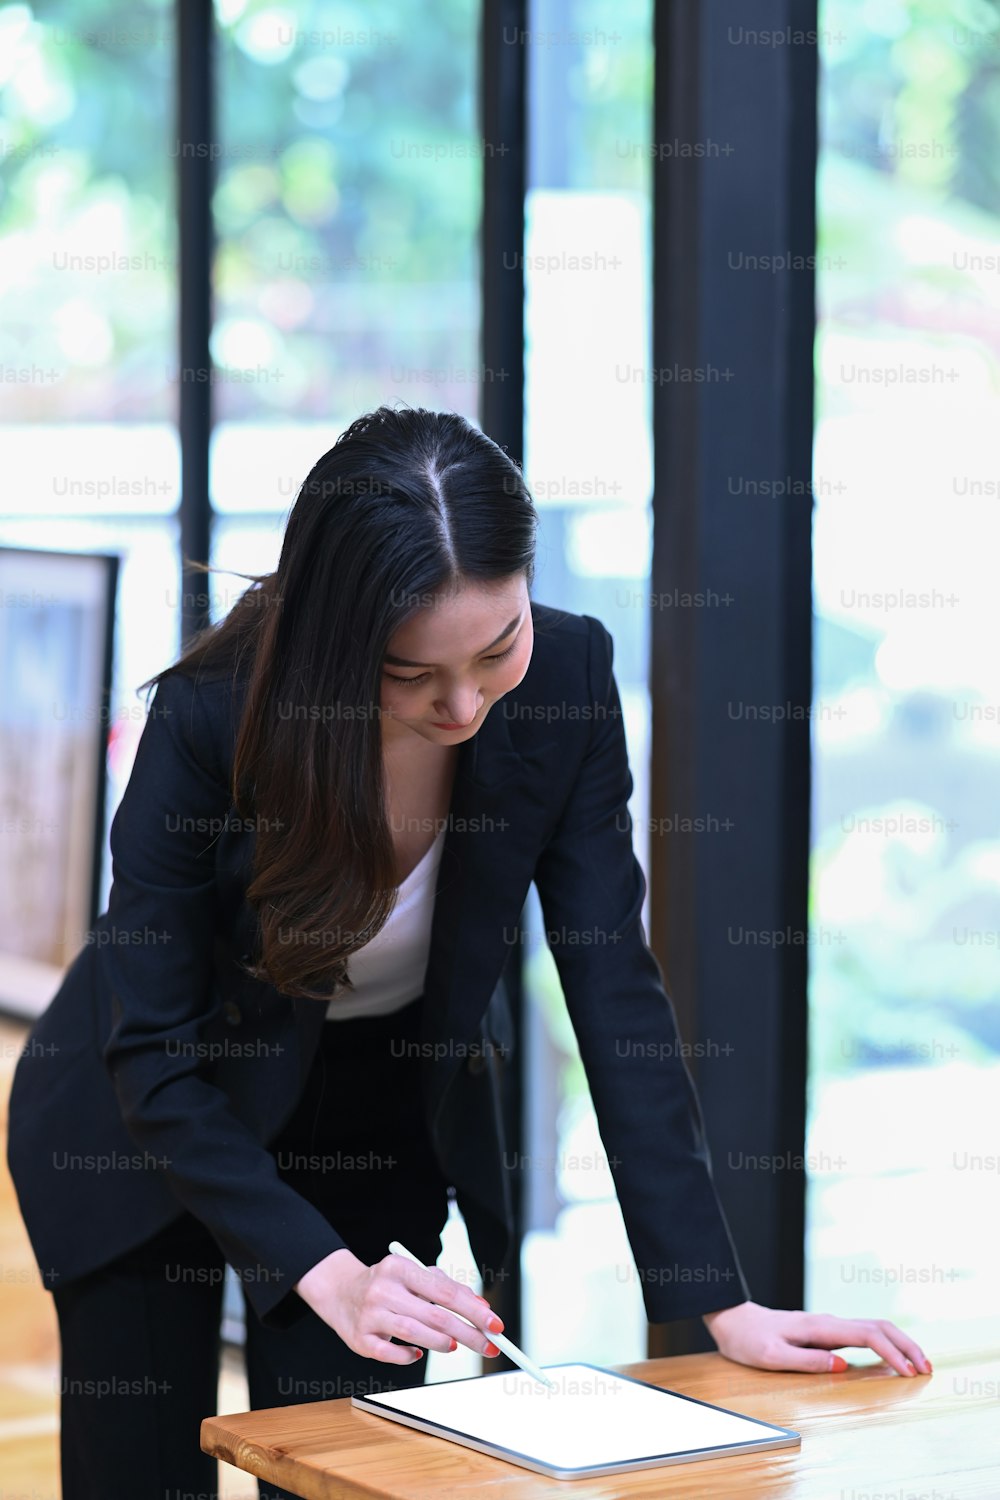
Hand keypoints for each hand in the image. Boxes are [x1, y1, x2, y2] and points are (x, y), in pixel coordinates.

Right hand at [294, 1247, 505, 1365]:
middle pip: (434, 1314)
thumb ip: (445, 1287)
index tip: (495, 1324)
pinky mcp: (359, 1339)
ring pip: (413, 1333)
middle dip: (468, 1332)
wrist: (339, 1291)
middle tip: (489, 1345)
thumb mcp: (413, 1276)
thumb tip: (480, 1306)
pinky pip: (389, 1354)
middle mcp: (383, 1289)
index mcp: (400, 1268)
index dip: (474, 1309)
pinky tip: (417, 1353)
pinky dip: (408, 1356)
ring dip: (441, 1342)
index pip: (445, 1290)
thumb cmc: (387, 1284)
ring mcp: (369, 1314)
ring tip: (455, 1345)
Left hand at [702, 1299, 932, 1377]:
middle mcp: (827, 1322)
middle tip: (927, 1368)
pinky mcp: (825, 1332)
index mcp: (819, 1327)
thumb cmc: (748, 1339)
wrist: (732, 1319)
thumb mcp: (771, 1356)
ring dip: (899, 1344)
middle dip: (906, 1346)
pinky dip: (884, 1344)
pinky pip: (862, 1335)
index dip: (893, 1354)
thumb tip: (842, 1366)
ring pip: (873, 1328)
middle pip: (878, 1327)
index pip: (867, 1336)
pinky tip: (891, 1358)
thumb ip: (806, 1360)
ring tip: (918, 1365)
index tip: (909, 1374)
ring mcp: (827, 1325)